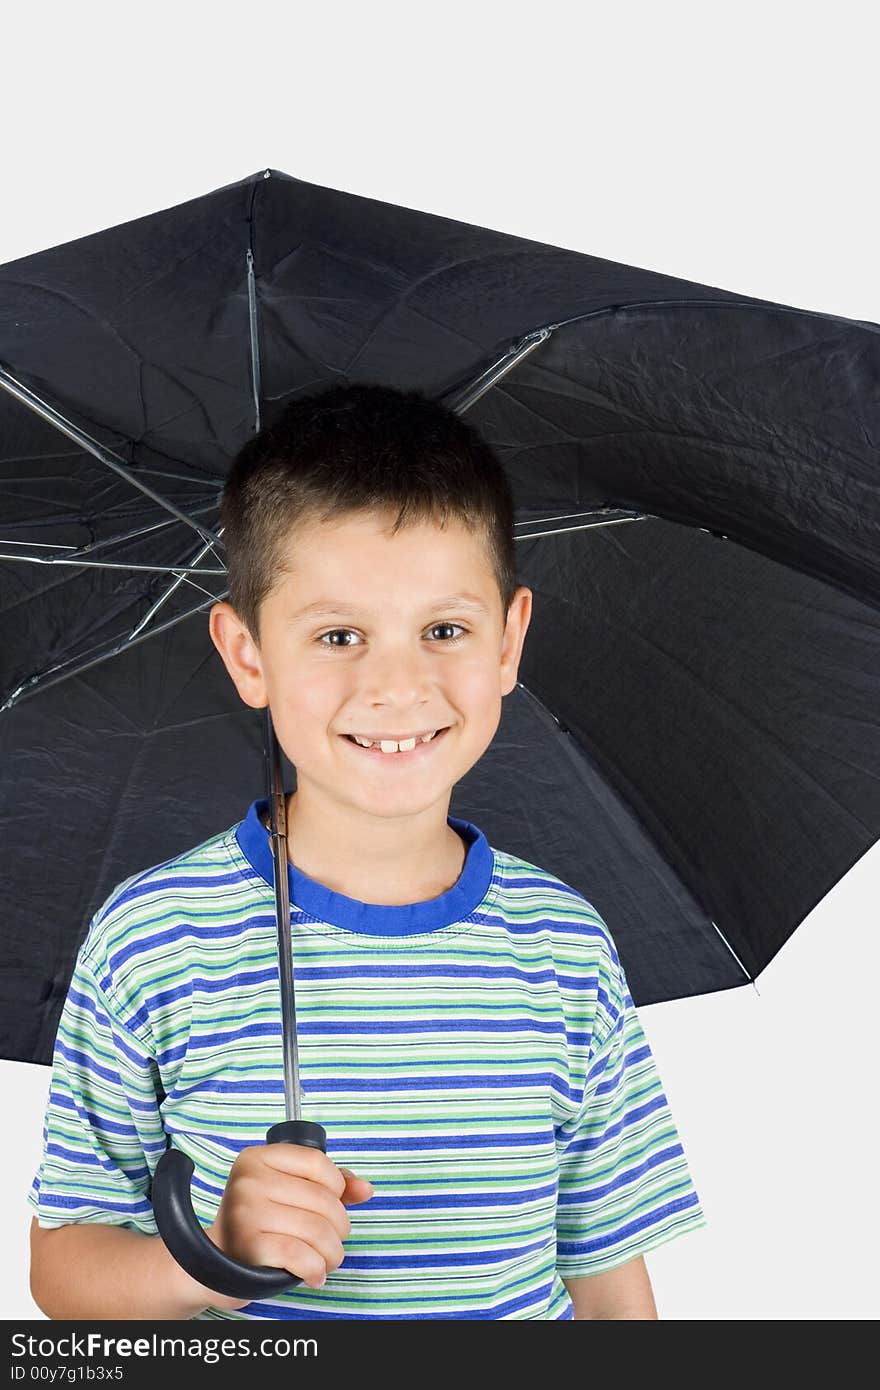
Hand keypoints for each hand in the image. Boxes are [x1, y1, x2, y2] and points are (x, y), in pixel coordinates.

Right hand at [203, 1142, 373, 1309]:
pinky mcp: (248, 1244)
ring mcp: (246, 1211)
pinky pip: (301, 1255)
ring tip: (326, 1259)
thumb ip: (329, 1185)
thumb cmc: (260, 1222)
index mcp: (259, 1158)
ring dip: (332, 1253)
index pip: (318, 1163)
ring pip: (317, 1230)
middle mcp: (249, 1180)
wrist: (218, 1262)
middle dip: (339, 1228)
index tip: (333, 1204)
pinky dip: (316, 1269)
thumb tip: (365, 1189)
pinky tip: (314, 1274)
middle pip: (323, 1200)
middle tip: (332, 1241)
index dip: (337, 1187)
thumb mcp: (290, 1192)